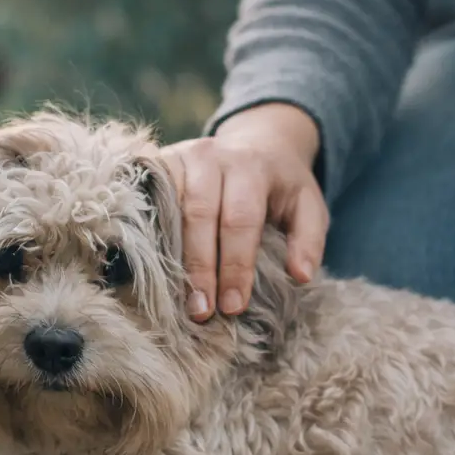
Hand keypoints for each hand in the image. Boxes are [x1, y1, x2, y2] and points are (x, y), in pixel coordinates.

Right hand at [160, 102, 326, 321]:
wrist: (255, 143)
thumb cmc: (281, 186)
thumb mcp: (308, 206)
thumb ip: (309, 240)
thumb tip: (300, 276)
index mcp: (252, 167)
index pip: (241, 220)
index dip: (236, 265)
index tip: (234, 307)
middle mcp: (211, 156)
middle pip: (199, 215)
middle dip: (200, 268)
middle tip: (201, 311)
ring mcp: (179, 157)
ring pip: (168, 209)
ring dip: (170, 257)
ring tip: (175, 299)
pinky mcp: (157, 164)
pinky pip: (145, 201)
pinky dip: (145, 235)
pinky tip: (148, 268)